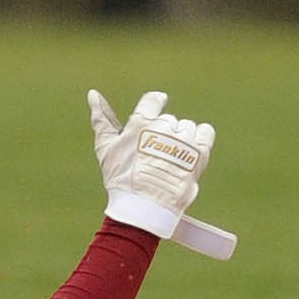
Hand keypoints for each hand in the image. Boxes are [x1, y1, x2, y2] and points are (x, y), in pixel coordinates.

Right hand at [88, 89, 212, 239]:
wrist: (145, 205)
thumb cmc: (120, 177)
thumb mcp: (106, 148)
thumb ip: (101, 120)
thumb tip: (92, 93)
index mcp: (140, 123)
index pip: (154, 100)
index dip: (153, 108)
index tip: (151, 123)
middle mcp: (164, 127)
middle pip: (168, 120)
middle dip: (162, 134)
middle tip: (153, 155)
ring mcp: (184, 139)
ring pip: (186, 127)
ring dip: (180, 139)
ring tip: (169, 159)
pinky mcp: (200, 151)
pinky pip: (205, 132)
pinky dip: (199, 139)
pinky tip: (188, 152)